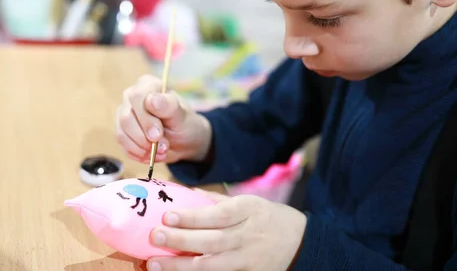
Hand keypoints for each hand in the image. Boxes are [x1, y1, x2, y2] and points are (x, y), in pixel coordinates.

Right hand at [116, 75, 212, 163]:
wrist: (183, 141)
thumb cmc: (184, 123)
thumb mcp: (182, 115)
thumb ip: (168, 107)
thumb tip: (151, 100)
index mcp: (147, 85)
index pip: (136, 97)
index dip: (146, 119)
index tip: (158, 135)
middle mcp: (131, 98)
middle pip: (126, 118)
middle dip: (145, 138)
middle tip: (164, 146)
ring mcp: (124, 115)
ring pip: (122, 134)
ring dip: (142, 149)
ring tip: (162, 152)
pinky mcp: (122, 133)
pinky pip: (123, 146)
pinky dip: (139, 154)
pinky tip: (153, 155)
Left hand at [147, 191, 306, 270]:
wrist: (301, 242)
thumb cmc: (268, 218)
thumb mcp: (249, 202)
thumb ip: (217, 201)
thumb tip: (184, 193)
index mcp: (248, 210)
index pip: (217, 214)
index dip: (192, 217)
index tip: (168, 215)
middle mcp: (249, 235)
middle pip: (211, 240)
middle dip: (181, 240)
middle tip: (155, 236)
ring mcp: (250, 259)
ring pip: (212, 264)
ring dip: (181, 266)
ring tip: (155, 263)